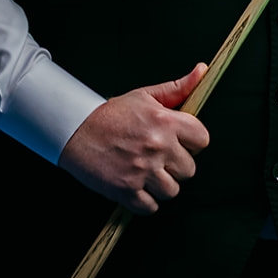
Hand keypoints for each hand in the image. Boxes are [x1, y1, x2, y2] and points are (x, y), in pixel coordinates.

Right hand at [57, 63, 210, 215]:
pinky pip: (151, 207)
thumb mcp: (145, 96)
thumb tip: (202, 70)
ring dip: (161, 185)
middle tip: (160, 159)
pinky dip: (146, 201)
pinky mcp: (126, 190)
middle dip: (176, 166)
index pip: (202, 140)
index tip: (181, 143)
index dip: (192, 143)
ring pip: (172, 191)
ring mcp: (142, 170)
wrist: (75, 129)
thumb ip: (177, 88)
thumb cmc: (111, 114)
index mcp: (165, 121)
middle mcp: (157, 146)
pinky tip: (137, 187)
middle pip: (189, 170)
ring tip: (148, 173)